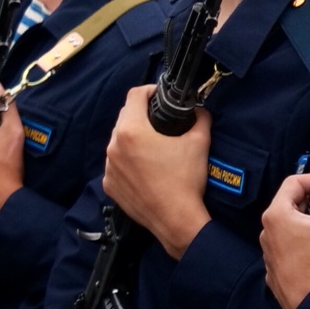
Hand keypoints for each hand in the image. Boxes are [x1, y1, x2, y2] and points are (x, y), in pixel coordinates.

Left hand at [102, 86, 210, 259]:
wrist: (175, 218)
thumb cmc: (186, 180)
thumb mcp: (199, 142)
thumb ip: (200, 119)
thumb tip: (200, 111)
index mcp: (132, 131)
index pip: (134, 96)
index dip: (148, 91)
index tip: (159, 95)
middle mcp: (114, 146)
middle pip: (124, 118)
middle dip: (141, 115)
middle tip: (159, 120)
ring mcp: (108, 166)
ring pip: (118, 142)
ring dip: (132, 139)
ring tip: (152, 145)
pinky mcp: (109, 184)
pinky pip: (116, 164)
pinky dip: (127, 161)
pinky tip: (144, 168)